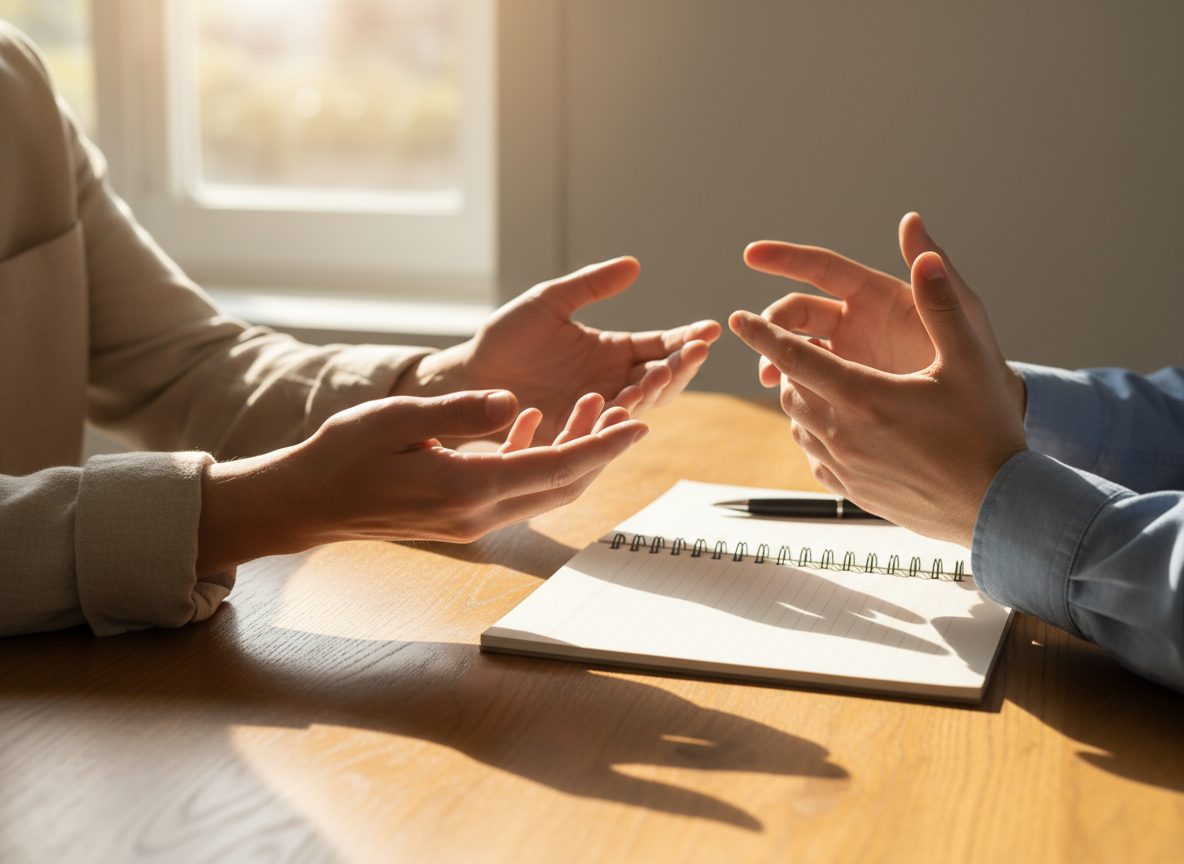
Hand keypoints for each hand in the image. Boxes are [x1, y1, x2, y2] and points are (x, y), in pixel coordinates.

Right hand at [197, 390, 646, 574]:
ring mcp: (470, 522)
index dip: (603, 446)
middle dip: (599, 448)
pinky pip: (514, 491)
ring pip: (543, 490)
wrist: (305, 504)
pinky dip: (533, 460)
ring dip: (570, 453)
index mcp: (467, 490)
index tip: (640, 425)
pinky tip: (527, 423)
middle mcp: (478, 515)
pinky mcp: (460, 518)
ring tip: (589, 406)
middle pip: (561, 485)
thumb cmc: (341, 456)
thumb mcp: (397, 420)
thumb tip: (512, 403)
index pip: (555, 469)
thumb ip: (460, 413)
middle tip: (624, 406)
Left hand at [395, 257, 720, 442]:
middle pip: (662, 379)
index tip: (708, 330)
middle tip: (691, 354)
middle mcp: (612, 383)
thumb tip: (634, 264)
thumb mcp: (549, 303)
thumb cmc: (506, 339)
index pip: (660, 345)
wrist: (468, 379)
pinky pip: (606, 431)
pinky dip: (619, 419)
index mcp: (613, 351)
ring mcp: (596, 411)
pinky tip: (627, 406)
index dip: (685, 340)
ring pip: (640, 406)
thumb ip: (590, 286)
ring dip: (654, 391)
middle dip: (680, 367)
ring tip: (657, 374)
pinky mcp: (575, 435)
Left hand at [729, 251, 1027, 547]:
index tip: (738, 318)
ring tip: (824, 384)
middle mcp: (842, 432)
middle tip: (803, 349)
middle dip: (788, 364)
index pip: (794, 356)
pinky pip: (813, 456)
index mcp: (862, 395)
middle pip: (789, 388)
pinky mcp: (850, 490)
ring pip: (797, 423)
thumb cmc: (987, 430)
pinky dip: (815, 434)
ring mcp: (843, 466)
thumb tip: (924, 256)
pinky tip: (839, 426)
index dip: (762, 333)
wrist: (997, 506)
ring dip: (801, 398)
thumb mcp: (969, 360)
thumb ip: (941, 304)